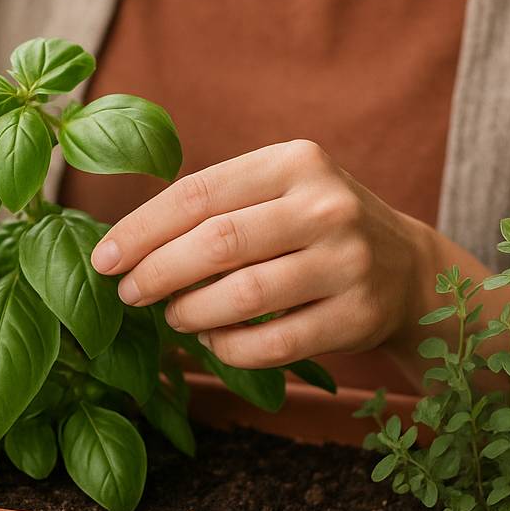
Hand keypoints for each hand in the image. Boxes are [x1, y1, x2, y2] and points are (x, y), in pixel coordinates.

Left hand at [90, 140, 435, 368]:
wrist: (406, 266)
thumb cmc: (311, 225)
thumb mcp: (276, 188)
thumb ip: (213, 204)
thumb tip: (122, 246)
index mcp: (294, 161)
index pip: (198, 192)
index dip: (141, 229)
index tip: (103, 259)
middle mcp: (326, 205)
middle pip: (217, 242)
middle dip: (157, 273)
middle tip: (128, 293)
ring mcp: (348, 261)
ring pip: (244, 296)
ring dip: (191, 313)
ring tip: (173, 317)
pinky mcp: (358, 315)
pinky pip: (273, 343)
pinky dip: (229, 349)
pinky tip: (213, 341)